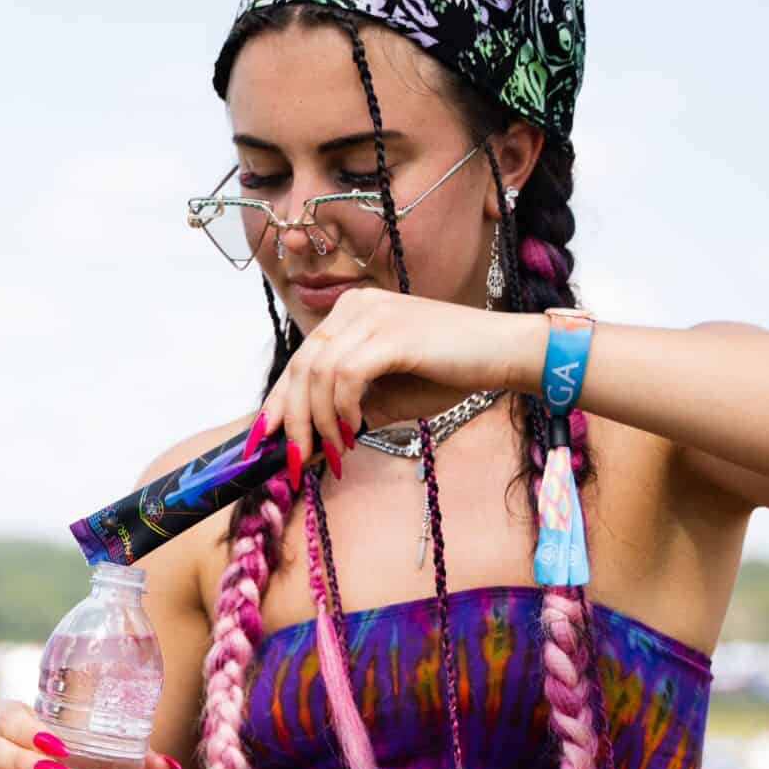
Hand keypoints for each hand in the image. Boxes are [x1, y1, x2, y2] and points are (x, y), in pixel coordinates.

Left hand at [257, 288, 544, 484]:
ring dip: (322, 423)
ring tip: (339, 451)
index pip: (299, 361)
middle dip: (293, 422)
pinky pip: (345, 376)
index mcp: (350, 314)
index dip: (278, 404)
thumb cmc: (449, 373)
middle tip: (295, 462)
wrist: (504, 354)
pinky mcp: (391, 333)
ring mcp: (373, 315)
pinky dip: (343, 410)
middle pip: (300, 368)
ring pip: (318, 375)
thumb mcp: (386, 399)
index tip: (263, 443)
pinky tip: (357, 431)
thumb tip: (306, 449)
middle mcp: (355, 307)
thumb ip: (347, 415)